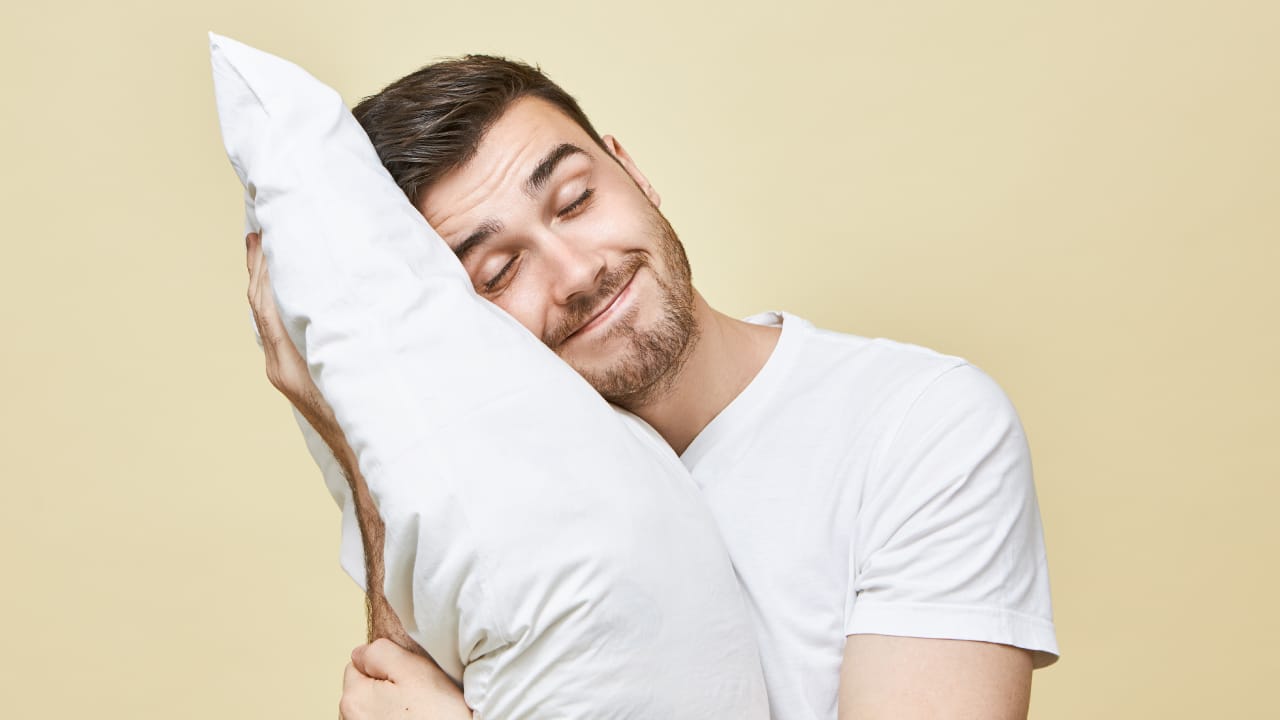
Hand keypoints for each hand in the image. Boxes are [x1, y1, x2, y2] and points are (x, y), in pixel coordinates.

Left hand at [245, 232, 350, 462]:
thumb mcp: (357, 367)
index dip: (262, 266)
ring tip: (271, 257)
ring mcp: (286, 375)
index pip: (265, 302)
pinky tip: (292, 297)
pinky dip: (280, 307)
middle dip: (259, 269)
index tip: (263, 232)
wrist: (367, 464)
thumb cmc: (366, 419)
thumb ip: (346, 331)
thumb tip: (343, 290)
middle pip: (259, 307)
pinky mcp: (296, 382)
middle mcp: (280, 366)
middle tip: (260, 234)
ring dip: (268, 286)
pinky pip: (279, 335)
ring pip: (268, 320)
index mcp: (289, 361)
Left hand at [340, 639, 471, 719]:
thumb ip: (380, 652)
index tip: (407, 675)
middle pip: (364, 687)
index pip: (357, 663)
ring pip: (373, 707)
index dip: (386, 664)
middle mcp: (350, 719)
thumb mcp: (413, 670)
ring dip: (390, 706)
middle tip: (416, 694)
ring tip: (418, 712)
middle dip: (386, 686)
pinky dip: (395, 719)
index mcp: (354, 698)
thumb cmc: (437, 717)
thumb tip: (362, 651)